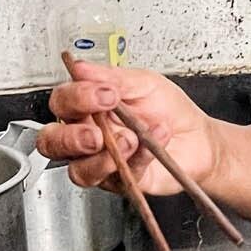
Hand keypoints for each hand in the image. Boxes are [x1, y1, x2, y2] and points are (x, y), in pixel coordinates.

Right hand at [39, 63, 221, 196]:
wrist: (198, 137)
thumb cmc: (167, 109)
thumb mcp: (143, 83)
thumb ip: (110, 77)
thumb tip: (79, 67)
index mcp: (86, 108)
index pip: (61, 102)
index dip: (76, 98)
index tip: (105, 94)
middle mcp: (86, 137)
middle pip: (52, 142)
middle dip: (71, 138)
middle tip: (97, 133)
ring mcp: (100, 163)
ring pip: (78, 170)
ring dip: (102, 157)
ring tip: (131, 139)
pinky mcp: (120, 183)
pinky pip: (118, 178)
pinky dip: (136, 161)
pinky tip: (150, 147)